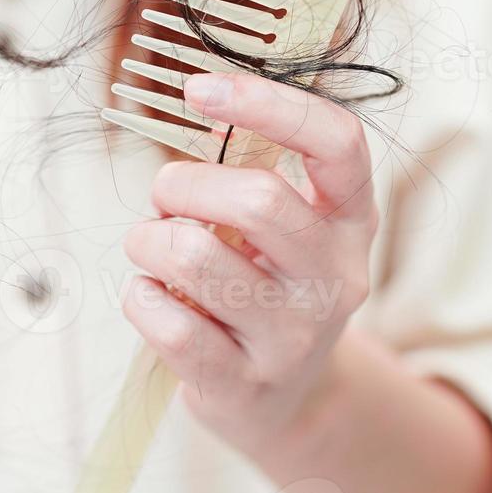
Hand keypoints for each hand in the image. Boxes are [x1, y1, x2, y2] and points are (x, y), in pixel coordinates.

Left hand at [120, 71, 374, 460]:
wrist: (285, 404)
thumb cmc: (267, 287)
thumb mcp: (287, 227)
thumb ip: (254, 167)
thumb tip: (197, 102)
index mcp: (351, 218)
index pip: (337, 142)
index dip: (268, 103)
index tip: (200, 88)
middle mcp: (336, 276)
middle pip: (258, 199)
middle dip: (182, 185)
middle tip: (163, 199)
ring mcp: (293, 336)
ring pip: (195, 257)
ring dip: (147, 241)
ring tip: (150, 249)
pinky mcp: (243, 384)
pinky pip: (167, 322)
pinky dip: (140, 297)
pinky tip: (152, 297)